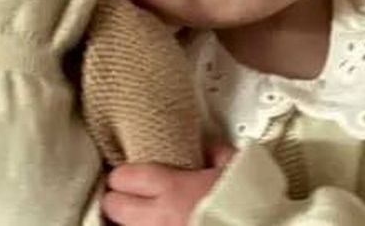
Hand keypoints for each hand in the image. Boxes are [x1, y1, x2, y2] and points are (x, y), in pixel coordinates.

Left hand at [101, 145, 236, 225]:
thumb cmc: (252, 205)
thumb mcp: (239, 168)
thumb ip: (217, 153)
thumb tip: (207, 147)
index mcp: (173, 188)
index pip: (122, 177)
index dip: (123, 176)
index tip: (129, 177)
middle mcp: (158, 218)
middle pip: (112, 206)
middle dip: (116, 201)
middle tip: (126, 199)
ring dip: (126, 223)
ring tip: (138, 219)